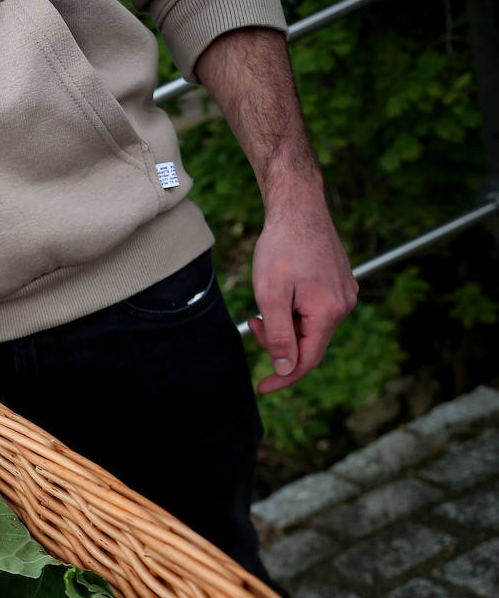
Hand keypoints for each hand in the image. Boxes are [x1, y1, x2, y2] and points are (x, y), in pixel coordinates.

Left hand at [247, 198, 356, 393]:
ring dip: (284, 323)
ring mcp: (344, 293)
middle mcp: (344, 305)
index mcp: (329, 312)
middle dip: (277, 340)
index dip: (283, 377)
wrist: (298, 208)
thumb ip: (280, 336)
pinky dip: (294, 310)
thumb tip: (286, 369)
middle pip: (307, 343)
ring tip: (264, 303)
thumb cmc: (281, 248)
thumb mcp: (271, 296)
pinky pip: (315, 310)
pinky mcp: (340, 282)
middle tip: (253, 321)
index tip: (261, 388)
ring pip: (310, 326)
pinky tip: (281, 292)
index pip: (307, 360)